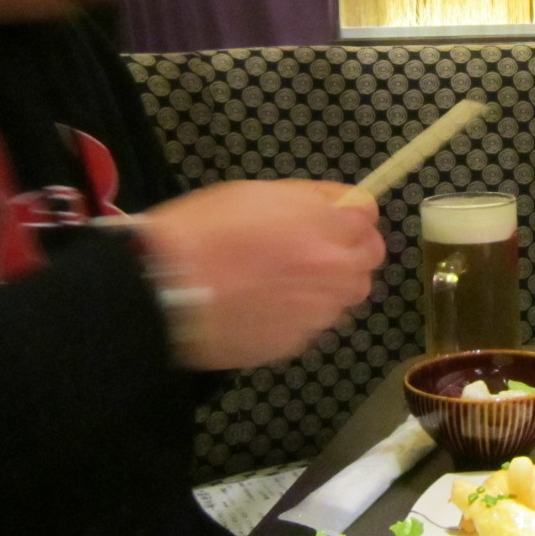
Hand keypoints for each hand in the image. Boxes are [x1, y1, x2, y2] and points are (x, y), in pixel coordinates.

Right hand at [137, 179, 385, 370]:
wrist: (165, 289)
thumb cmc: (203, 231)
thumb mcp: (258, 192)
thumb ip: (311, 199)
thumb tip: (340, 203)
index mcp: (326, 226)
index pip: (368, 214)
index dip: (349, 212)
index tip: (333, 215)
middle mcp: (333, 271)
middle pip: (369, 258)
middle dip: (348, 250)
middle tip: (314, 247)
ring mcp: (317, 312)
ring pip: (344, 296)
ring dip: (326, 284)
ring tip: (283, 278)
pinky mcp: (295, 343)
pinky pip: (312, 323)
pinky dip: (298, 313)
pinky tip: (264, 303)